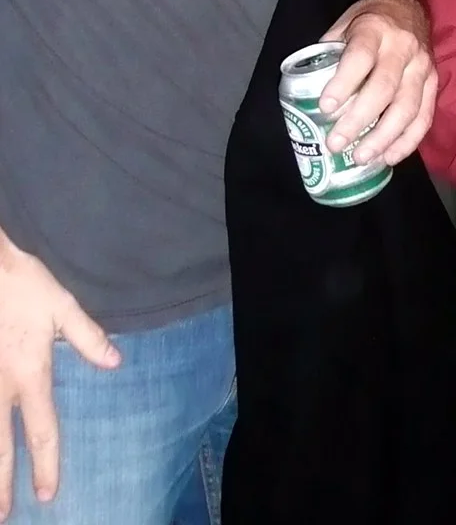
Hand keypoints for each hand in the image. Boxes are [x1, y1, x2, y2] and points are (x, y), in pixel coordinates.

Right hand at [0, 234, 119, 519]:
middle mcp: (0, 387)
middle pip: (0, 448)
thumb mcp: (62, 305)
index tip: (48, 492)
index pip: (41, 430)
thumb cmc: (21, 284)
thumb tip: (114, 363)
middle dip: (3, 484)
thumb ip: (87, 337)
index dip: (46, 464)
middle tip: (5, 516)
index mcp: (29, 374)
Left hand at [318, 0, 436, 166]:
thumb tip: (308, 89)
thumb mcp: (346, 22)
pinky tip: (389, 156)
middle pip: (383, 88)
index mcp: (375, 29)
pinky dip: (407, 141)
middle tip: (336, 143)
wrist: (411, 4)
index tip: (325, 107)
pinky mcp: (434, 82)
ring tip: (361, 156)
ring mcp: (422, 66)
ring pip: (407, 108)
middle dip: (358, 120)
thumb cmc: (371, 17)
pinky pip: (424, 116)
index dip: (343, 84)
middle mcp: (402, 47)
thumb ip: (331, 52)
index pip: (360, 58)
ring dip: (383, 137)